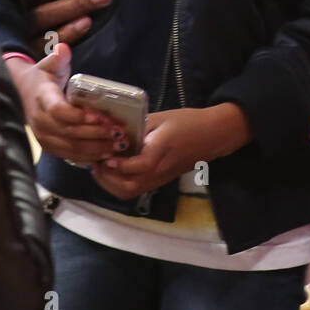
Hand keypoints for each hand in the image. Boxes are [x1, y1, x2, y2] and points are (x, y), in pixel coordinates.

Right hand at [11, 42, 122, 163]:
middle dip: (96, 134)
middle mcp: (40, 121)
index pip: (59, 111)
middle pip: (69, 133)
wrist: (23, 94)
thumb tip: (62, 48)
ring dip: (97, 148)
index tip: (101, 116)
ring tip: (118, 145)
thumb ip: (57, 57)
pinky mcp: (49, 148)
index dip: (80, 116)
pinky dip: (89, 157)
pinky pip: (70, 156)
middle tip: (119, 132)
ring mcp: (43, 137)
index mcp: (41, 99)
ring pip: (71, 148)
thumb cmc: (42, 79)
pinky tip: (107, 153)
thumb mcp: (48, 65)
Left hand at [92, 104, 250, 199]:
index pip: (139, 166)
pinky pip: (137, 188)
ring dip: (112, 184)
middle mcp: (160, 169)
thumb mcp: (161, 117)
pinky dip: (121, 184)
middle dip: (108, 180)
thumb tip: (116, 134)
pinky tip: (114, 170)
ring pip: (132, 191)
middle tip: (96, 164)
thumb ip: (139, 127)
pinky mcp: (160, 180)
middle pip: (131, 187)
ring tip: (101, 168)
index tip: (105, 158)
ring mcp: (160, 178)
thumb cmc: (188, 122)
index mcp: (161, 150)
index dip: (120, 165)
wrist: (213, 136)